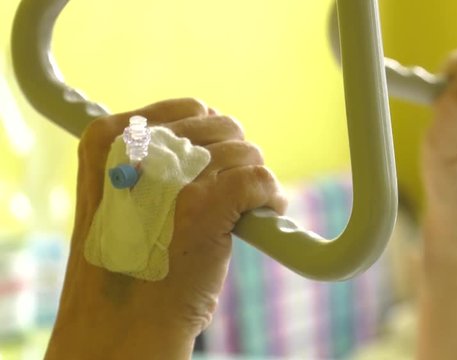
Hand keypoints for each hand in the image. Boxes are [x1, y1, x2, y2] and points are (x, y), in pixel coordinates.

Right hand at [46, 98, 286, 359]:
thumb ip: (153, 161)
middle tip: (234, 191)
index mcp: (110, 139)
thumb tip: (217, 139)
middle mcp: (142, 148)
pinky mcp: (209, 204)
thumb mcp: (118, 196)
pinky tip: (264, 213)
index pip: (190, 111)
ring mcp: (176, 175)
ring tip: (247, 209)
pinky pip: (261, 179)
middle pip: (223, 128)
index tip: (219, 162)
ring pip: (247, 153)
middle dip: (236, 159)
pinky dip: (271, 196)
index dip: (214, 137)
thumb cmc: (123, 264)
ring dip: (255, 181)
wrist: (120, 322)